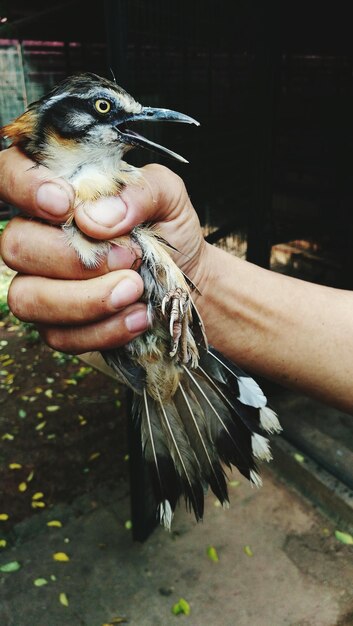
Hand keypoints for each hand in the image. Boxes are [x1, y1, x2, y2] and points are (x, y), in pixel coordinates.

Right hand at [0, 147, 205, 352]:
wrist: (190, 282)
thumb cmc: (169, 232)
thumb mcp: (168, 197)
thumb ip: (138, 192)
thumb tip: (94, 217)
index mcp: (58, 193)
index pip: (9, 174)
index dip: (23, 187)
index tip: (64, 205)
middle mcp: (38, 237)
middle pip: (15, 246)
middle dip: (73, 258)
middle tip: (128, 258)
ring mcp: (41, 285)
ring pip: (26, 298)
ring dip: (85, 299)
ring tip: (135, 289)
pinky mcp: (57, 326)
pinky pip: (58, 335)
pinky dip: (103, 330)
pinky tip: (138, 316)